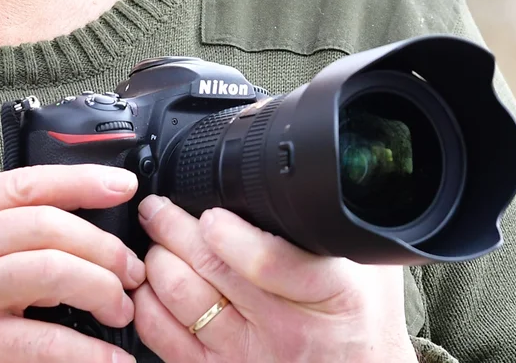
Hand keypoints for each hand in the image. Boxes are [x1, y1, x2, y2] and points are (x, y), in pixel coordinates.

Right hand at [0, 165, 144, 362]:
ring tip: (122, 307)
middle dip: (102, 246)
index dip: (82, 180)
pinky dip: (83, 352)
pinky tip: (108, 359)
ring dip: (100, 288)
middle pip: (49, 227)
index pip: (28, 184)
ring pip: (51, 272)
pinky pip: (40, 343)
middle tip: (131, 268)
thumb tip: (53, 215)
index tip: (123, 185)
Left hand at [133, 196, 417, 362]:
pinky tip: (149, 283)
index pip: (268, 263)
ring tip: (153, 236)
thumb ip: (337, 222)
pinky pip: (166, 342)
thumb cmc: (363, 320)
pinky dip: (149, 306)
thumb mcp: (367, 263)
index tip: (209, 213)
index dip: (228, 235)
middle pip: (213, 273)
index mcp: (326, 292)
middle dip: (173, 230)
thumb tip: (319, 170)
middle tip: (157, 207)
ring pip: (182, 302)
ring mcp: (251, 355)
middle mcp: (286, 328)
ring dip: (158, 261)